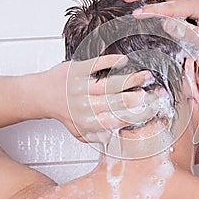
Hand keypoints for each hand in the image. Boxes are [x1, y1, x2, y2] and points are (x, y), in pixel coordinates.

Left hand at [39, 55, 159, 142]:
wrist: (41, 95)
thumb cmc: (64, 113)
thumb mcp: (80, 132)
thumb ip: (99, 136)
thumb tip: (121, 137)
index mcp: (89, 123)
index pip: (119, 120)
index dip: (139, 114)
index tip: (154, 108)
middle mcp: (86, 106)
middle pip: (118, 102)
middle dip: (141, 98)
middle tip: (157, 93)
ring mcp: (80, 88)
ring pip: (110, 84)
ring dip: (131, 79)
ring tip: (147, 75)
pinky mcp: (76, 71)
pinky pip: (95, 65)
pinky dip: (110, 61)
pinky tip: (123, 60)